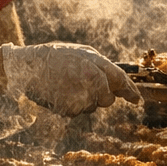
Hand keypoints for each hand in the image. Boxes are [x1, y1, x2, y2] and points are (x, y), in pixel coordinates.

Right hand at [2, 43, 140, 115]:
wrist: (28, 66)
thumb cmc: (56, 57)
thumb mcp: (82, 53)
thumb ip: (102, 67)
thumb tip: (117, 82)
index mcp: (96, 65)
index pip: (121, 80)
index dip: (130, 91)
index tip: (137, 100)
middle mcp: (92, 82)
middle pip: (108, 100)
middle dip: (102, 96)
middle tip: (84, 85)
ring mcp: (81, 97)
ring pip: (92, 107)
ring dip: (84, 100)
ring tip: (67, 85)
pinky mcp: (69, 109)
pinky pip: (77, 112)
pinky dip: (71, 105)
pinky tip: (60, 93)